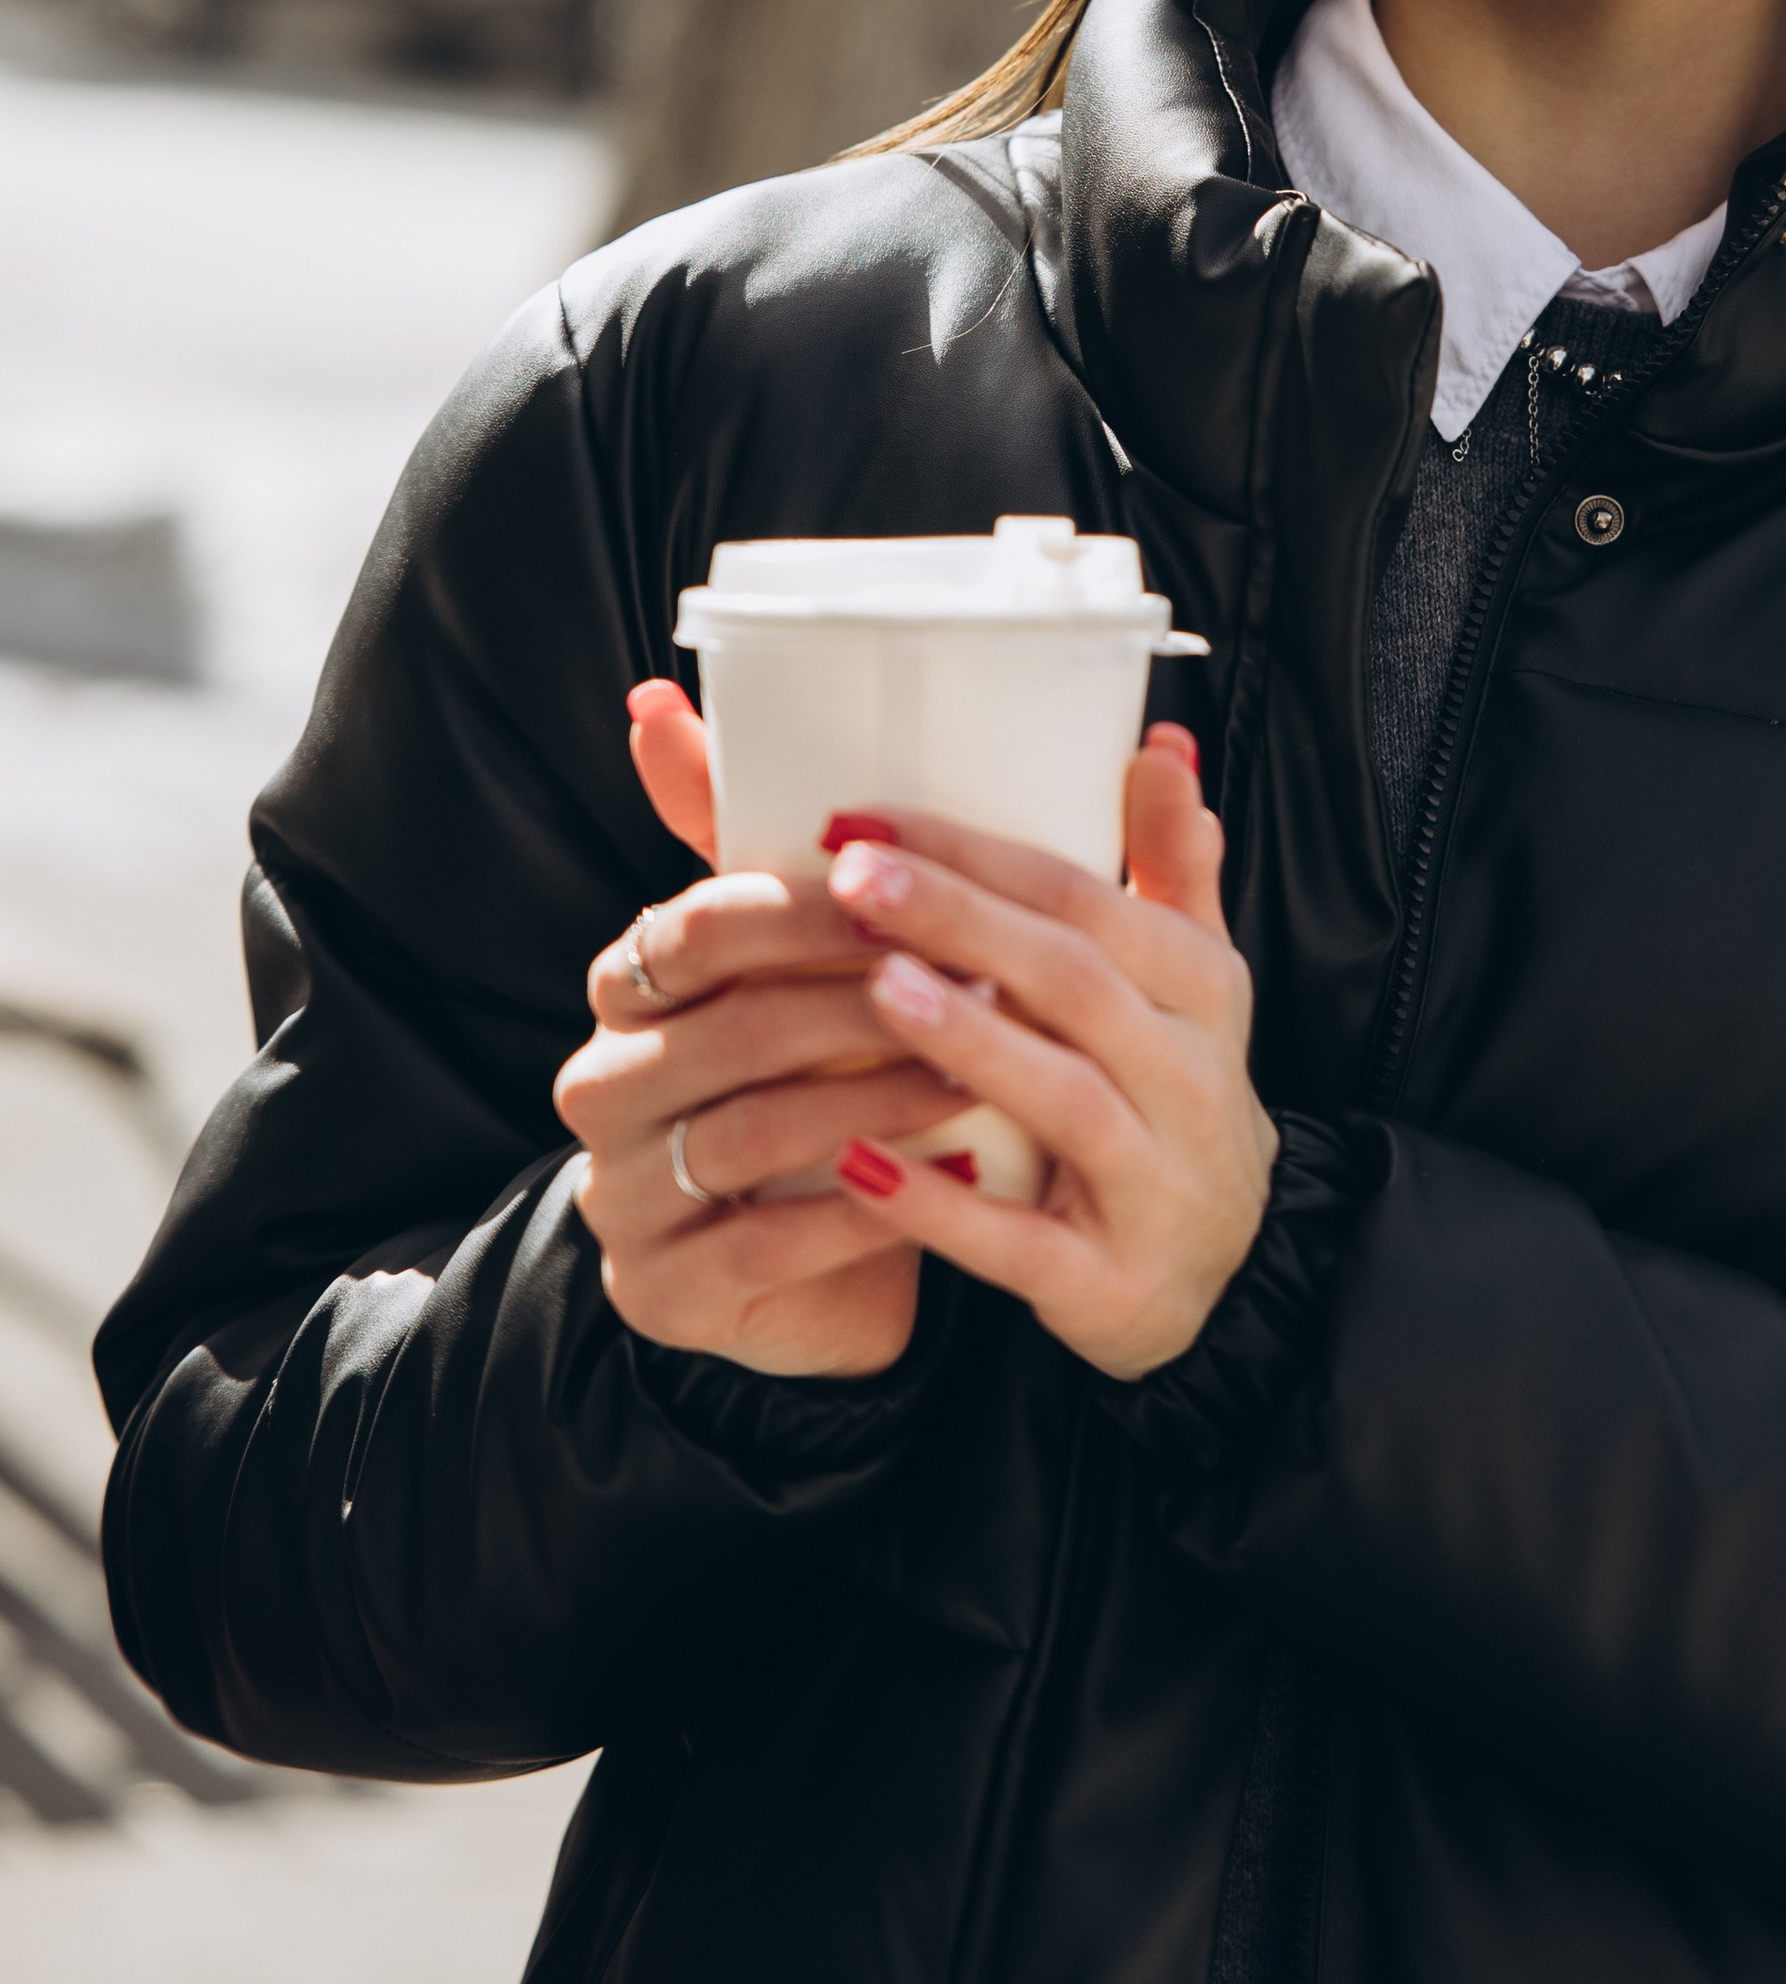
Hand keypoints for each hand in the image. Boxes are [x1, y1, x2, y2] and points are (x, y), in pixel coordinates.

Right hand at [553, 683, 941, 1377]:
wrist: (829, 1259)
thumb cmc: (828, 1076)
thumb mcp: (801, 958)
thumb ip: (744, 832)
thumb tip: (659, 693)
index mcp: (628, 986)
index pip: (699, 926)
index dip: (809, 911)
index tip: (919, 894)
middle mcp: (601, 1084)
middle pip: (734, 1026)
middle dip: (866, 1002)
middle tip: (987, 982)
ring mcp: (622, 1195)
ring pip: (755, 1129)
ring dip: (881, 1097)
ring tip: (985, 1071)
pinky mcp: (660, 1290)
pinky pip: (767, 1240)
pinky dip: (872, 1206)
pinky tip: (952, 1176)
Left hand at [828, 727, 1275, 1380]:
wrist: (1226, 1268)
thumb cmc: (1173, 1090)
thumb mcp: (1190, 977)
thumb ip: (1168, 860)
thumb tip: (1160, 741)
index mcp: (1199, 987)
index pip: (1083, 901)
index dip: (977, 855)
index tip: (865, 819)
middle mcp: (1189, 1076)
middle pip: (1073, 981)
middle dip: (962, 923)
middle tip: (850, 877)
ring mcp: (1155, 1182)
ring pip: (1066, 1100)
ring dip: (970, 1043)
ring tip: (873, 990)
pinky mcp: (1109, 1282)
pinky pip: (1021, 1244)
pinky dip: (939, 1209)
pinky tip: (855, 1168)